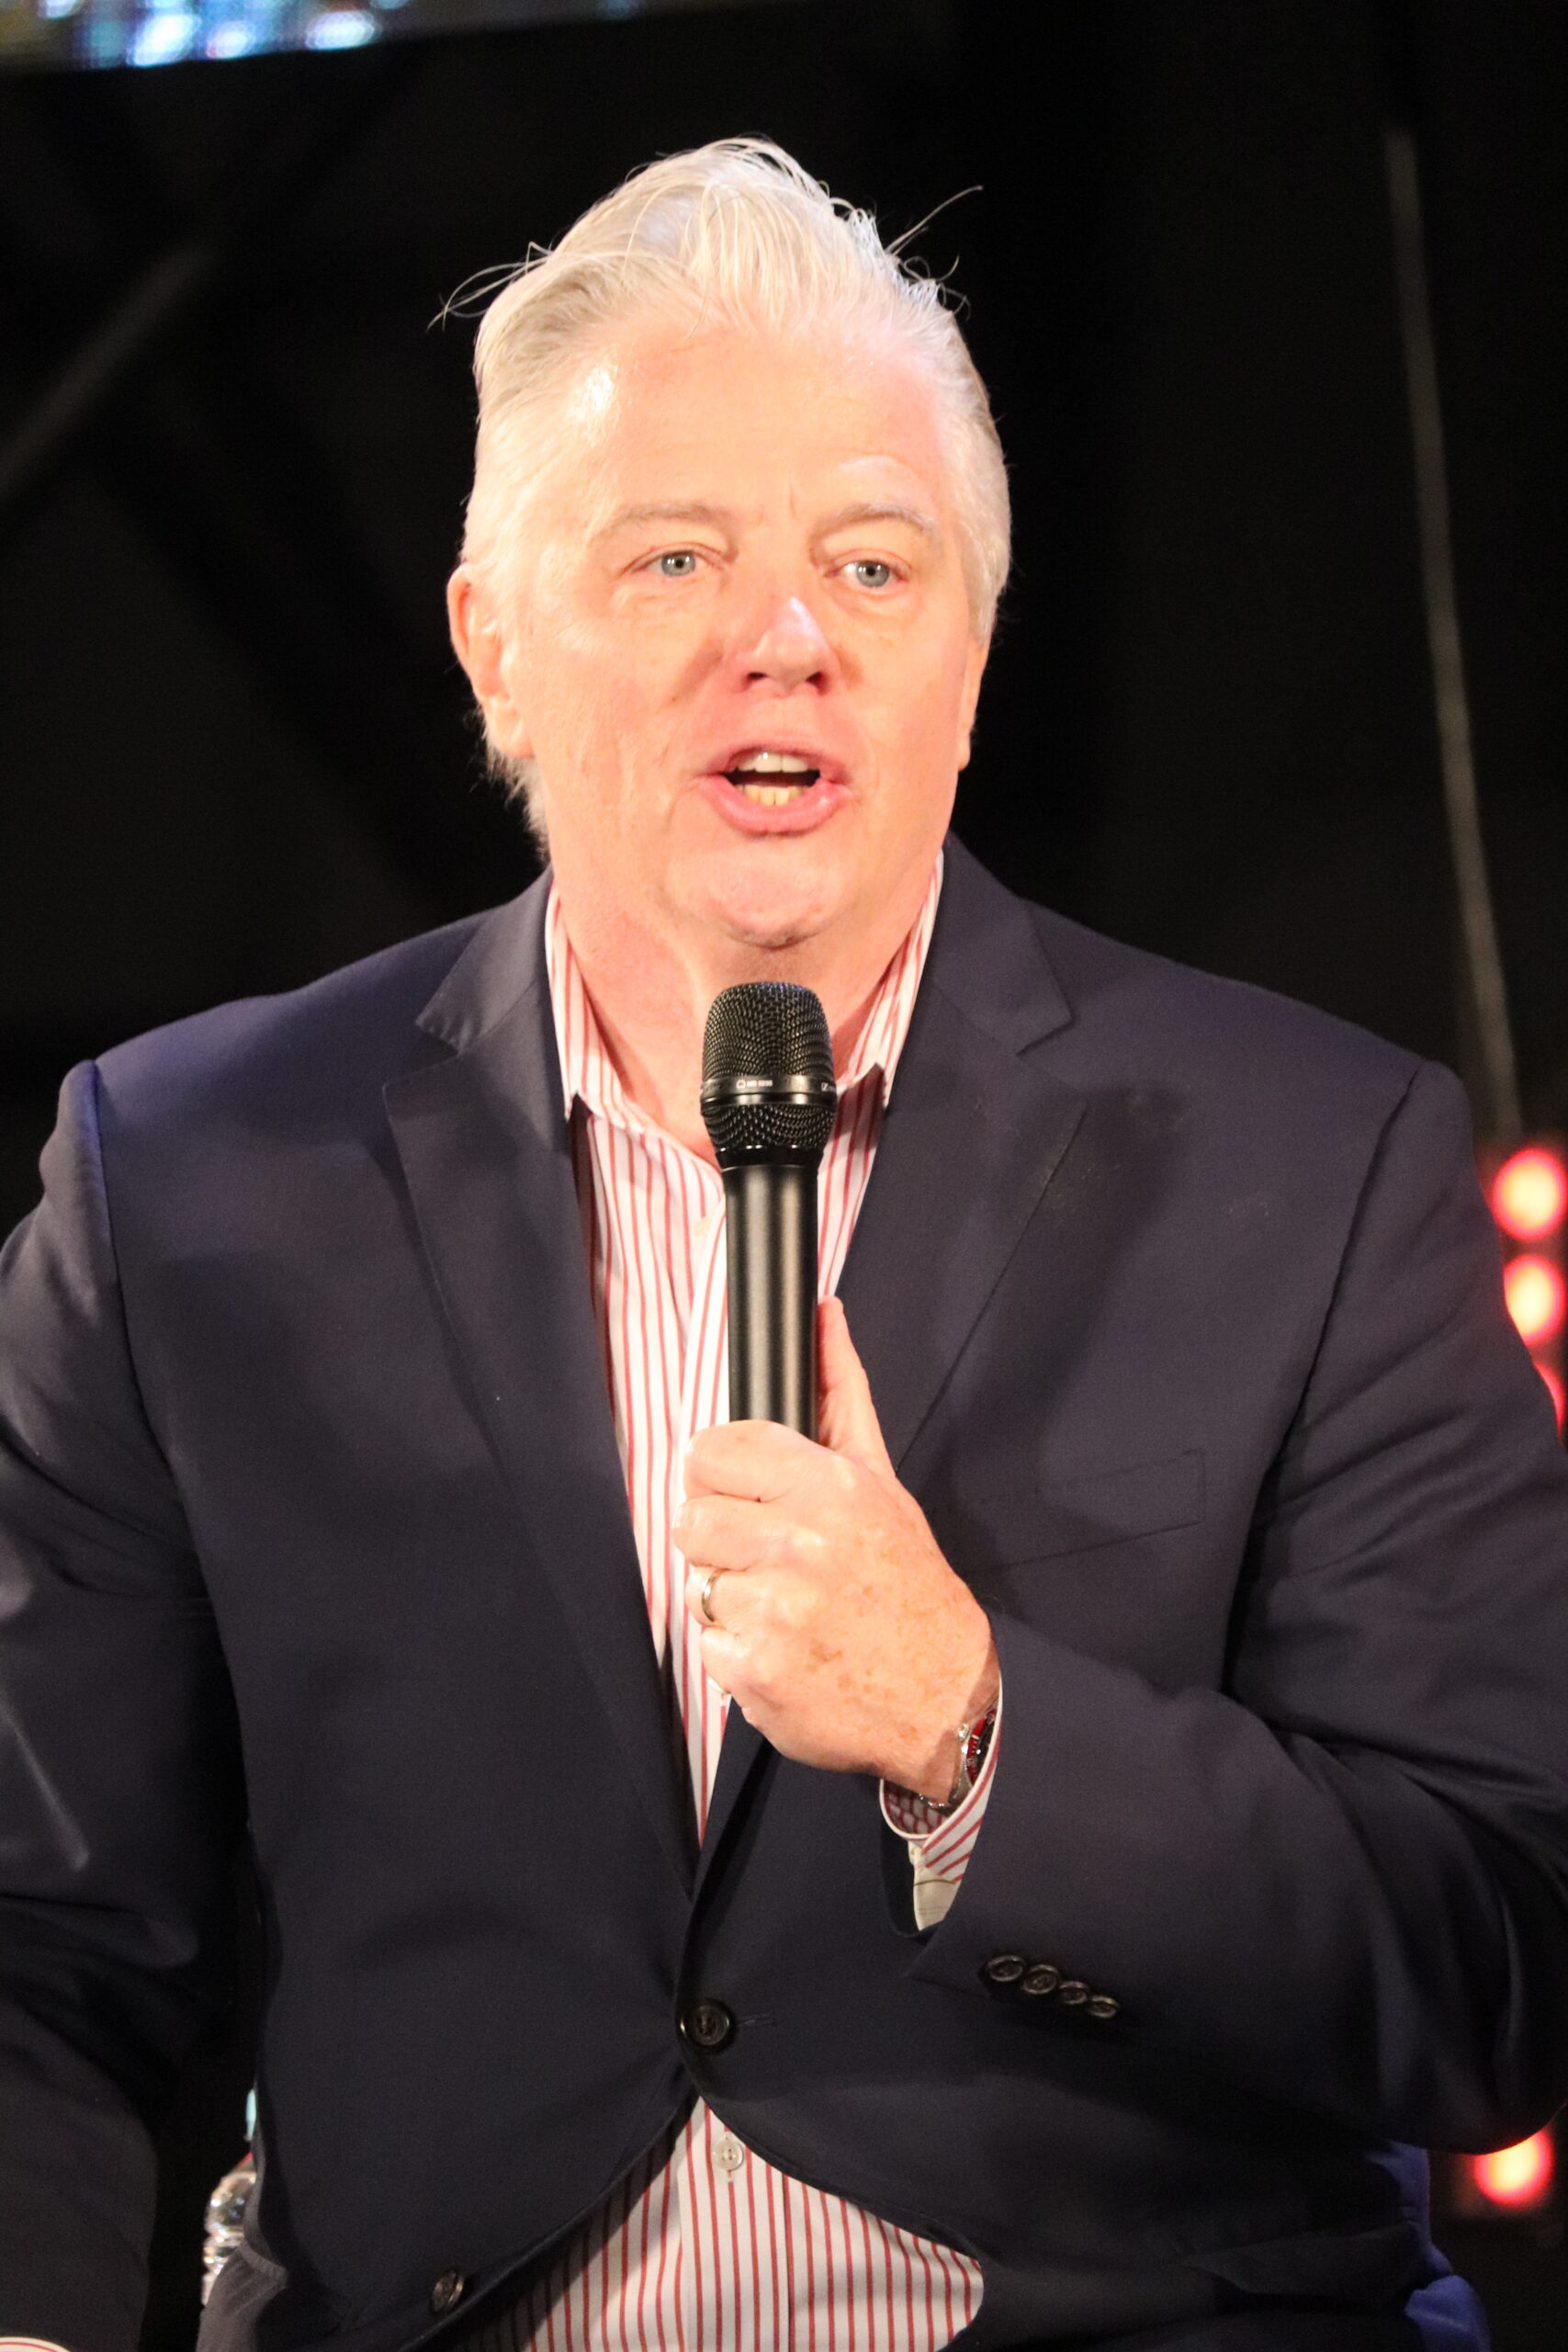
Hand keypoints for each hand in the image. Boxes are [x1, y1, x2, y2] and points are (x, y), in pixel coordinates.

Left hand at [675, 1297, 998, 1796]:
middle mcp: (798, 1543)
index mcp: (826, 1486)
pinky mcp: (753, 1670)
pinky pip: (707, 1644)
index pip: (712, 1452)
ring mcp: (773, 1610)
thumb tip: (824, 1314)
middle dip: (723, 1539)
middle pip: (690, 1518)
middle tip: (771, 1558)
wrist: (942, 1696)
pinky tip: (786, 1649)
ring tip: (787, 1606)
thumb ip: (839, 1394)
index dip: (719, 1476)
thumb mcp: (880, 1481)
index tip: (744, 1495)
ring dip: (731, 1597)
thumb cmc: (908, 1583)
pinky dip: (737, 1652)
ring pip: (697, 1582)